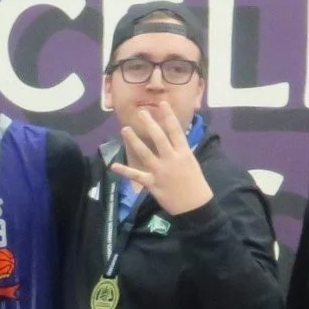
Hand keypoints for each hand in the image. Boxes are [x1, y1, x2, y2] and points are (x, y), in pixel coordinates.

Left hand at [108, 102, 212, 216]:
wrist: (194, 205)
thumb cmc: (195, 183)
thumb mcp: (191, 162)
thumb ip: (181, 151)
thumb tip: (175, 139)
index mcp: (183, 152)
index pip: (175, 130)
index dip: (168, 116)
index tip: (162, 103)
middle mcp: (171, 159)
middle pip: (158, 137)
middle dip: (149, 124)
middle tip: (141, 112)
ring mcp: (160, 171)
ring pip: (145, 153)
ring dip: (134, 141)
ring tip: (125, 129)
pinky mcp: (152, 183)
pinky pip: (136, 176)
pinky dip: (124, 171)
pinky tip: (113, 166)